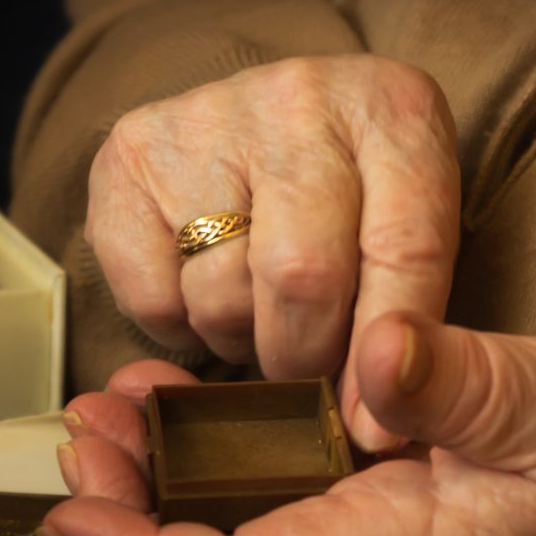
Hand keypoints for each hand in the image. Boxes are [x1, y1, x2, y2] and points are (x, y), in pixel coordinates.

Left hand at [41, 315, 535, 535]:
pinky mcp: (374, 516)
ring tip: (117, 423)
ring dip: (160, 499)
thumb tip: (375, 356)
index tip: (77, 514)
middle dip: (130, 527)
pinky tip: (194, 417)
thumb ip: (470, 385)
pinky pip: (271, 516)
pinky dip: (213, 476)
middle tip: (86, 444)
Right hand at [85, 55, 459, 449]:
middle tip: (303, 361)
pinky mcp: (131, 154)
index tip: (374, 429)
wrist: (272, 125)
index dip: (386, 354)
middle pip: (301, 277)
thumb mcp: (403, 234)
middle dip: (302, 354)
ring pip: (220, 296)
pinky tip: (200, 288)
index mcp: (395, 116)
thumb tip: (371, 434)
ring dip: (239, 337)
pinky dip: (178, 325)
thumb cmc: (349, 198)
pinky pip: (151, 298)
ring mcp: (208, 120)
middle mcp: (301, 100)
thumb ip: (404, 321)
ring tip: (253, 309)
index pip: (403, 250)